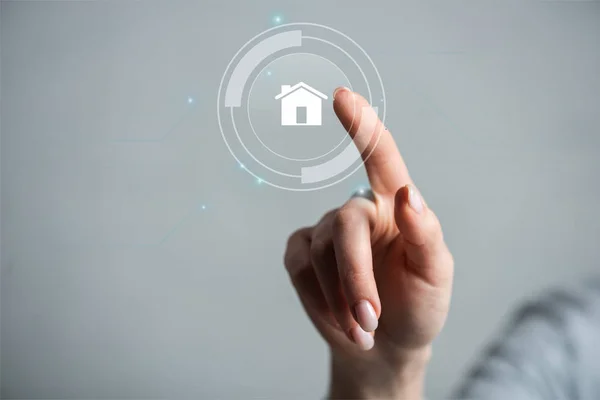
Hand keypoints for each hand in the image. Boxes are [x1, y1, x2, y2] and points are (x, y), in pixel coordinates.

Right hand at [284, 88, 453, 398]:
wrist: (386, 345)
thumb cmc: (418, 303)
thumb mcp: (435, 273)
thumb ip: (426, 233)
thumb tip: (408, 195)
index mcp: (395, 205)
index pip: (380, 156)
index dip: (362, 125)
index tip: (343, 95)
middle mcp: (358, 210)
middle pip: (345, 224)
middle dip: (355, 277)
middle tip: (371, 322)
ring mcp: (325, 231)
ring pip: (319, 252)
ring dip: (341, 298)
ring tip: (364, 329)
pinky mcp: (300, 254)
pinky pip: (299, 268)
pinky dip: (319, 299)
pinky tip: (339, 318)